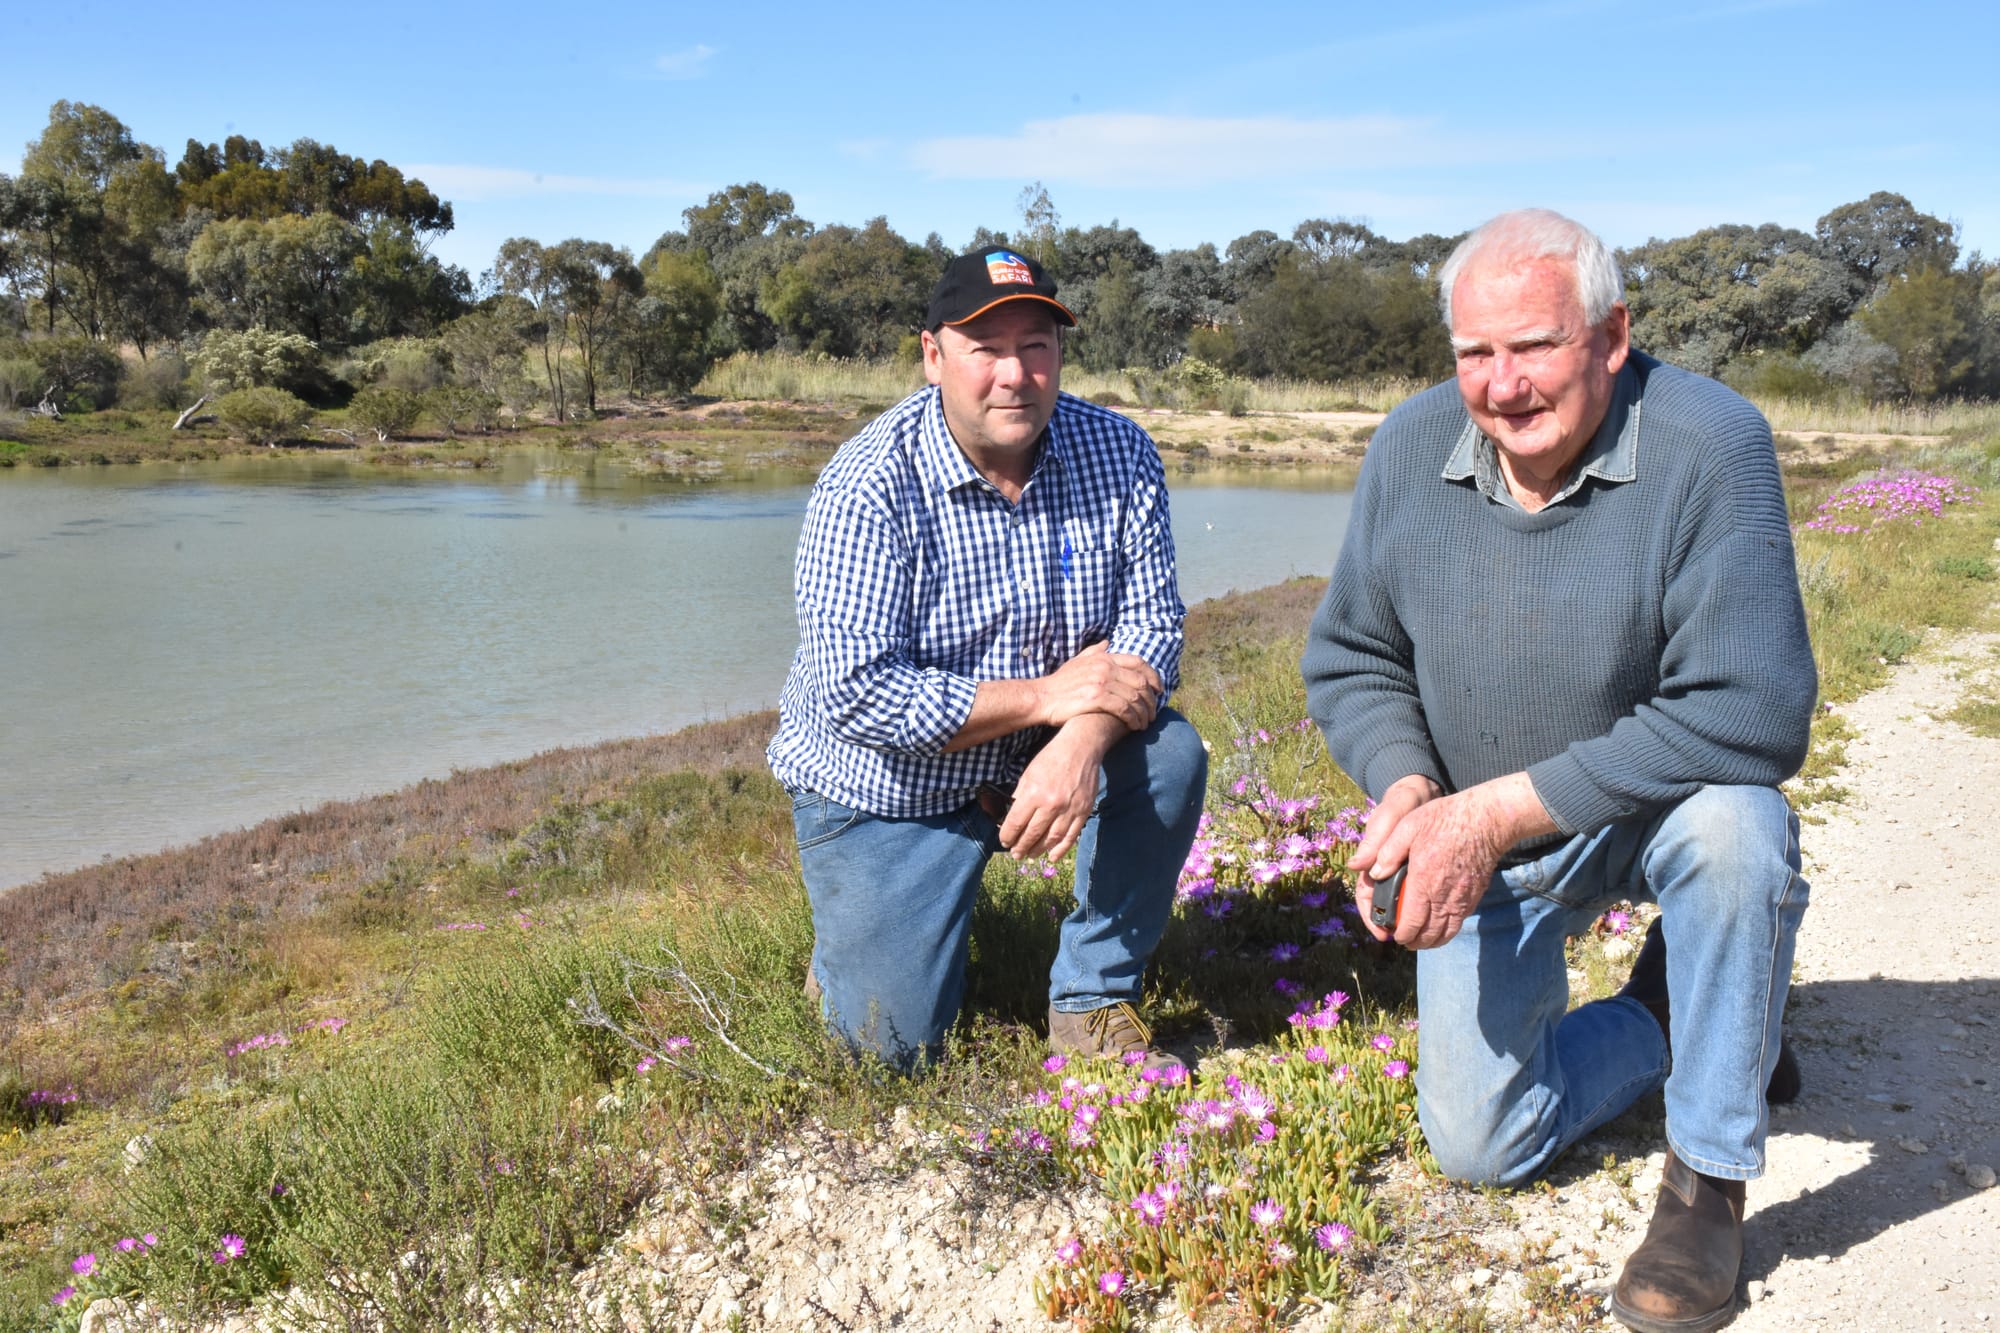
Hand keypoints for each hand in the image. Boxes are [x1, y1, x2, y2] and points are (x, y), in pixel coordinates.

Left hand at [998, 717, 1119, 859]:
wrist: (1081, 748)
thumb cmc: (1051, 757)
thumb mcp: (1028, 773)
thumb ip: (1020, 796)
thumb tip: (1012, 817)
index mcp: (1034, 793)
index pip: (1016, 823)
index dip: (1008, 836)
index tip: (1005, 841)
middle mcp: (1051, 805)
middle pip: (1032, 834)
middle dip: (1021, 847)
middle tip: (1016, 854)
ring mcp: (1069, 810)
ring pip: (1051, 839)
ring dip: (1039, 850)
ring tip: (1030, 855)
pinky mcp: (1083, 812)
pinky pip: (1071, 836)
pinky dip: (1061, 849)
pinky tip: (1052, 856)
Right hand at [1036, 643, 1161, 732]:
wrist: (1042, 697)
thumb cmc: (1059, 682)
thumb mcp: (1077, 661)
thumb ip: (1094, 651)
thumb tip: (1107, 643)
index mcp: (1104, 658)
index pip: (1138, 663)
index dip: (1153, 676)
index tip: (1159, 690)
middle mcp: (1105, 667)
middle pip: (1140, 682)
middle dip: (1151, 699)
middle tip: (1153, 713)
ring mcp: (1101, 682)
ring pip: (1135, 697)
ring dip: (1143, 713)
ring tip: (1145, 724)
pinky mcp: (1096, 698)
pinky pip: (1124, 709)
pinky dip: (1133, 719)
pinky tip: (1134, 726)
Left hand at [1356, 773, 1555, 949]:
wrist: (1486, 820)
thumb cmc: (1445, 820)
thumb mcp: (1407, 827)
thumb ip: (1388, 853)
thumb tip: (1373, 873)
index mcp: (1424, 881)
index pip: (1411, 921)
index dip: (1402, 934)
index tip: (1395, 937)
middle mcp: (1444, 896)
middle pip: (1430, 933)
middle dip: (1416, 942)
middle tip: (1406, 943)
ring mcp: (1462, 898)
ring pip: (1447, 931)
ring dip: (1433, 941)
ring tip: (1423, 942)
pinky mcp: (1475, 895)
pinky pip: (1460, 921)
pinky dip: (1449, 931)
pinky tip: (1442, 927)